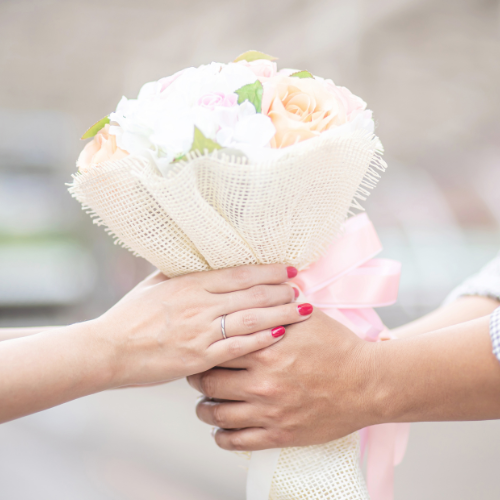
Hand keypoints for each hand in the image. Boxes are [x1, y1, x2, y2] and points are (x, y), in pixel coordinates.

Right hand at [93, 264, 312, 387]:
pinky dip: (261, 339)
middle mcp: (200, 304)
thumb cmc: (130, 315)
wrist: (108, 349)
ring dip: (281, 313)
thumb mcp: (155, 285)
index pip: (239, 274)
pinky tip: (280, 334)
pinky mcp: (199, 356)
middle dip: (282, 291)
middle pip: (252, 294)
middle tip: (302, 290)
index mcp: (190, 283)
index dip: (268, 271)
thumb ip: (181, 273)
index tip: (289, 270)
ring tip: (303, 310)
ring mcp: (201, 331)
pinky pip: (237, 347)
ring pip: (251, 318)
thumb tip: (201, 261)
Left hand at [188, 310, 375, 450]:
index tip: (202, 350)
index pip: (216, 348)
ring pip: (216, 414)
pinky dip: (221, 437)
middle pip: (209, 382)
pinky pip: (237, 441)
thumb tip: (256, 291)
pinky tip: (219, 430)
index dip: (205, 350)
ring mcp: (269, 411)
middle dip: (198, 379)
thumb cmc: (339, 347)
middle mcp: (262, 382)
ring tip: (204, 404)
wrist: (368, 383)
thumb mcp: (307, 317)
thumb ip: (276, 306)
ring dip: (204, 409)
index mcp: (265, 349)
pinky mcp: (279, 434)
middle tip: (197, 376)